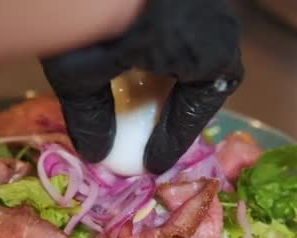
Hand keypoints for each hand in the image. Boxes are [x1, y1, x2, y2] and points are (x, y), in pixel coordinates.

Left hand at [41, 0, 242, 173]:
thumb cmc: (95, 13)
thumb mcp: (82, 70)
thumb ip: (91, 113)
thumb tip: (95, 152)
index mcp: (208, 53)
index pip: (195, 109)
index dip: (173, 139)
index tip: (153, 162)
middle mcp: (214, 23)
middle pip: (207, 78)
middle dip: (183, 107)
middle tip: (156, 131)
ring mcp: (201, 1)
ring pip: (197, 50)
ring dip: (175, 76)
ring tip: (147, 98)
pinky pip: (183, 29)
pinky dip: (165, 50)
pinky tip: (137, 55)